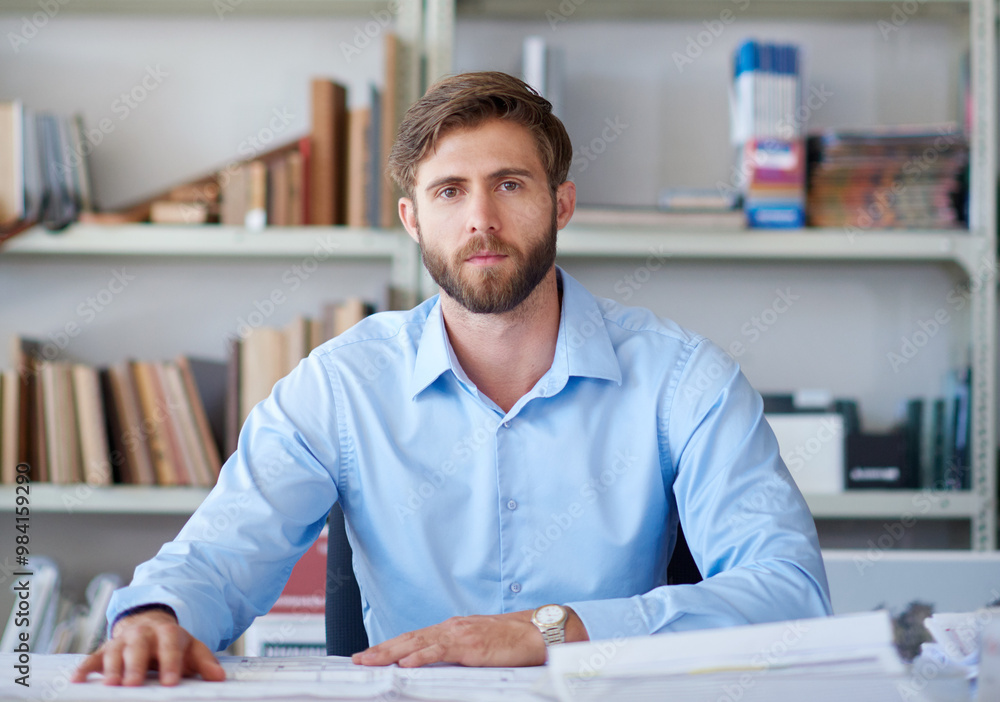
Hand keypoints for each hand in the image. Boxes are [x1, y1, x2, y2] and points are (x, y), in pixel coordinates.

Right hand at [71, 607, 225, 686]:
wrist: (150, 626)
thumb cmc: (172, 644)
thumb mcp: (192, 649)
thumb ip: (205, 662)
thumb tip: (219, 677)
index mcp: (168, 632)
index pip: (170, 645)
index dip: (170, 662)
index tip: (171, 682)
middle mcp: (143, 634)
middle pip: (139, 646)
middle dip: (136, 665)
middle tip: (134, 684)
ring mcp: (122, 641)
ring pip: (115, 651)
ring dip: (112, 668)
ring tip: (110, 686)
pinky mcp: (105, 650)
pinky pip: (93, 657)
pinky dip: (85, 668)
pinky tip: (78, 680)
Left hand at [351, 608, 587, 667]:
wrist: (538, 632)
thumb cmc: (513, 642)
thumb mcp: (479, 646)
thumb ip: (458, 653)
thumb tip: (437, 665)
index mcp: (453, 629)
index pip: (414, 638)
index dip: (390, 646)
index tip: (370, 654)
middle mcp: (452, 628)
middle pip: (409, 639)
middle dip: (381, 649)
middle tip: (357, 659)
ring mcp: (460, 635)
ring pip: (418, 643)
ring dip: (391, 652)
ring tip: (370, 660)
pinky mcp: (471, 645)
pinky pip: (440, 652)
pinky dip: (420, 657)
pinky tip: (404, 663)